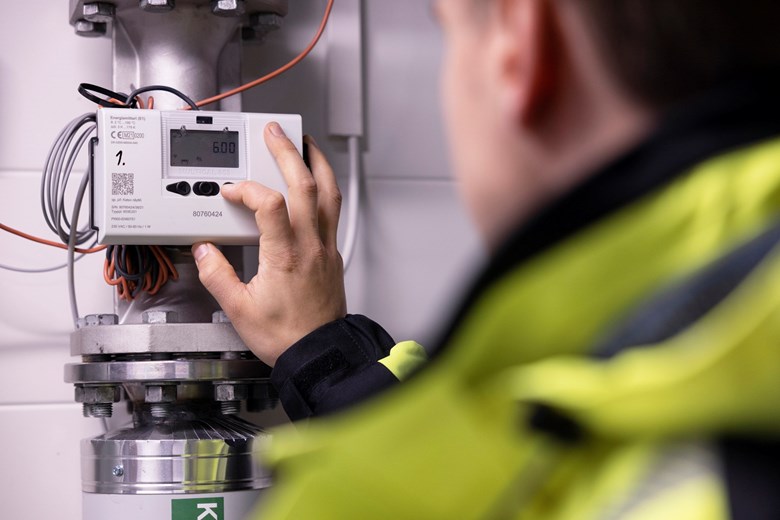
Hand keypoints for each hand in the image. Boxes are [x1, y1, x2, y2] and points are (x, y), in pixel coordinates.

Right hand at [192, 122, 345, 366]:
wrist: (318, 354)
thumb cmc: (285, 336)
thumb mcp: (238, 309)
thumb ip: (217, 275)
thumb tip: (204, 250)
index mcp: (285, 256)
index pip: (270, 204)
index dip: (248, 189)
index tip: (231, 190)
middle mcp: (310, 246)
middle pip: (306, 185)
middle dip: (288, 152)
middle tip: (275, 131)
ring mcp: (325, 248)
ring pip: (329, 194)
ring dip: (317, 164)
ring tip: (304, 144)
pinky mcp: (332, 255)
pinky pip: (332, 211)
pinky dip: (324, 188)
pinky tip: (316, 183)